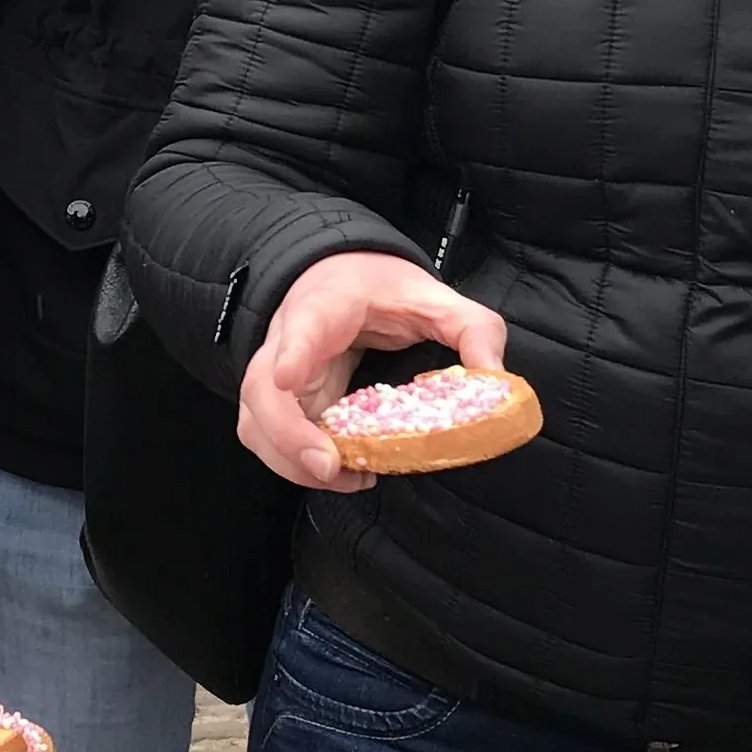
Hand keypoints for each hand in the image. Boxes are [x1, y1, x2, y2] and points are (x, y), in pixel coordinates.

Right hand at [237, 253, 507, 493]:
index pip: (303, 323)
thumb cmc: (382, 290)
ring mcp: (276, 371)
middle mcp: (289, 338)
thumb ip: (473, 329)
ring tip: (345, 476)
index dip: (293, 352)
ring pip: (257, 421)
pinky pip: (268, 437)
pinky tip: (340, 472)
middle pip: (263, 387)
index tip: (287, 378)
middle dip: (288, 434)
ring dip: (290, 459)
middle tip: (328, 465)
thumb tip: (495, 378)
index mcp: (328, 303)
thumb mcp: (435, 299)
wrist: (341, 275)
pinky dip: (293, 463)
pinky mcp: (278, 401)